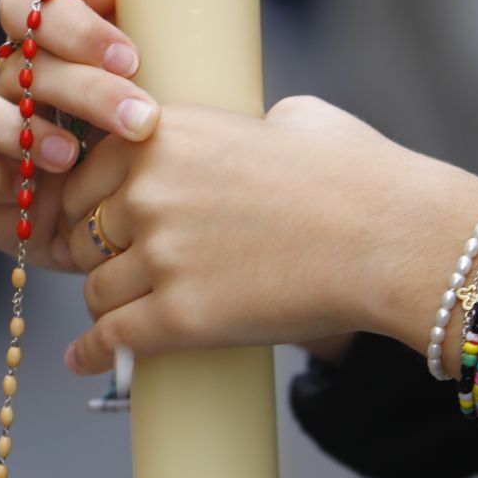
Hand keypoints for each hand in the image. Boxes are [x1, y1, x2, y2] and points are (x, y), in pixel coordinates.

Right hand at [0, 0, 162, 269]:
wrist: (131, 227)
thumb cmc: (139, 145)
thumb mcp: (151, 81)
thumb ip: (124, 15)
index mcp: (39, 45)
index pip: (25, 3)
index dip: (72, 25)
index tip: (132, 60)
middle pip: (9, 59)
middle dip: (79, 88)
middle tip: (136, 119)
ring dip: (10, 127)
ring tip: (71, 157)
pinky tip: (26, 193)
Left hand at [59, 95, 477, 372]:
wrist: (394, 238)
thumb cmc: (356, 173)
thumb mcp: (288, 117)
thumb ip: (242, 124)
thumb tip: (250, 131)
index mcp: (163, 133)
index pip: (86, 173)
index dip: (88, 202)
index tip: (91, 220)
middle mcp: (148, 189)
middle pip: (83, 232)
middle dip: (92, 252)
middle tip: (107, 267)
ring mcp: (160, 254)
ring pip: (96, 288)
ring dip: (104, 302)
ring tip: (115, 312)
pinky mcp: (181, 315)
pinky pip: (113, 336)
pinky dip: (93, 351)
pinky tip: (84, 359)